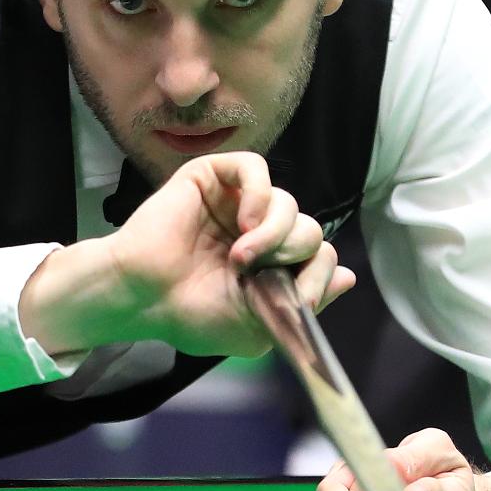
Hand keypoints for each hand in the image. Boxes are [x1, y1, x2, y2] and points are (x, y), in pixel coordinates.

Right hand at [106, 152, 355, 354]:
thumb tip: (349, 277)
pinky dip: (259, 194)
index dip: (317, 271)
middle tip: (262, 272)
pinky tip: (244, 222)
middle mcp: (254, 232)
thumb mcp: (259, 323)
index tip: (290, 292)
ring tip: (243, 256)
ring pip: (288, 201)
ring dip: (275, 232)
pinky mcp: (211, 178)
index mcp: (267, 266)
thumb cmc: (190, 315)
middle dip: (296, 252)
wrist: (142, 297)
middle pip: (310, 228)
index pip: (318, 255)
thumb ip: (305, 300)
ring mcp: (233, 204)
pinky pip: (255, 168)